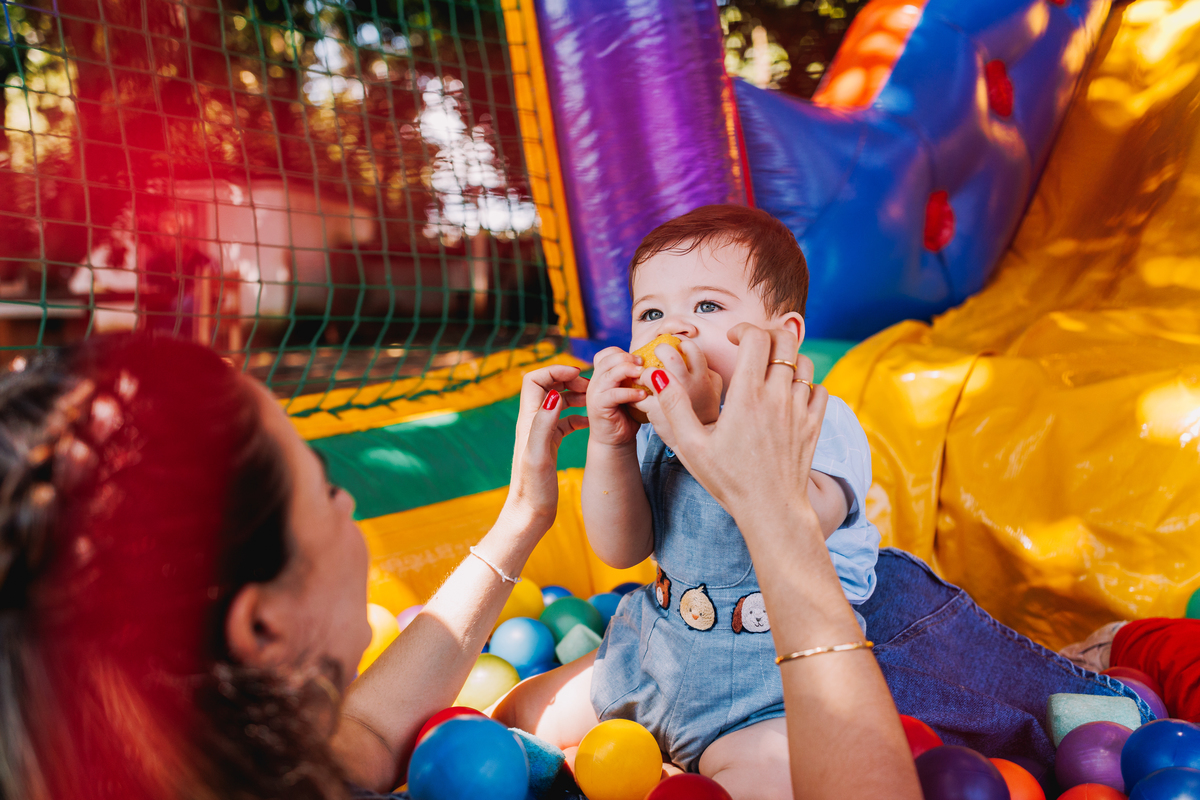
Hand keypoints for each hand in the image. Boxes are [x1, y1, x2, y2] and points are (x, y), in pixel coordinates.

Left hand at [504, 364, 589, 526]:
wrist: (529, 515)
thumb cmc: (533, 489)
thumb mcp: (539, 456)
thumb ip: (545, 424)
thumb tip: (554, 394)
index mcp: (528, 420)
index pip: (535, 379)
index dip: (555, 370)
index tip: (579, 374)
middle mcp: (532, 423)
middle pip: (547, 386)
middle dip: (568, 378)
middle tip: (591, 386)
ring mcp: (541, 434)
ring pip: (557, 402)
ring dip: (574, 395)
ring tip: (594, 400)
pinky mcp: (549, 445)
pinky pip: (564, 421)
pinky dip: (577, 415)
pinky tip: (590, 422)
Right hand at [585, 347, 646, 446]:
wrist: (615, 440)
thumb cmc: (627, 414)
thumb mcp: (631, 390)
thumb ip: (635, 377)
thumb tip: (656, 363)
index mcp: (602, 375)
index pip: (607, 353)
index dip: (624, 353)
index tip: (641, 359)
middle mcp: (595, 381)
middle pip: (607, 358)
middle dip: (627, 359)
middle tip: (644, 365)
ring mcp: (595, 393)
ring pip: (610, 373)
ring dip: (629, 371)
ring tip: (644, 376)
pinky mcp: (598, 406)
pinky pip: (614, 394)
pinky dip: (630, 392)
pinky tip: (643, 395)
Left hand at [635, 337, 721, 450]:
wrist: (697, 447)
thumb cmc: (704, 414)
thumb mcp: (715, 391)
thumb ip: (709, 373)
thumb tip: (699, 357)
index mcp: (704, 378)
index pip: (691, 348)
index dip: (681, 344)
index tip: (676, 349)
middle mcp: (689, 385)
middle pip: (670, 354)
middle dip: (660, 350)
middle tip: (656, 354)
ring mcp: (672, 398)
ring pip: (650, 373)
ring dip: (644, 373)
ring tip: (644, 377)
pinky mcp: (656, 411)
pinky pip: (639, 395)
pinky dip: (635, 393)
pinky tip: (638, 395)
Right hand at [644, 323, 827, 533]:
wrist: (771, 510)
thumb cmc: (728, 480)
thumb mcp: (691, 446)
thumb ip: (674, 407)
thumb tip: (659, 375)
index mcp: (748, 396)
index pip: (757, 338)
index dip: (744, 329)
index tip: (732, 339)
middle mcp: (778, 396)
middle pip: (786, 341)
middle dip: (768, 334)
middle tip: (752, 347)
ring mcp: (801, 409)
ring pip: (805, 362)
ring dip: (787, 358)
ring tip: (768, 371)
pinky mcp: (814, 424)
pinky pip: (819, 388)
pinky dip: (807, 382)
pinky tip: (788, 394)